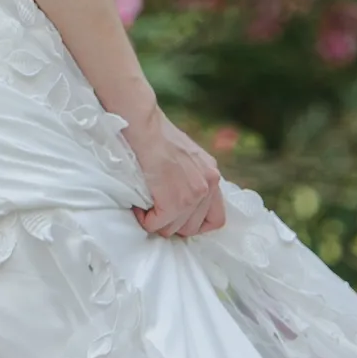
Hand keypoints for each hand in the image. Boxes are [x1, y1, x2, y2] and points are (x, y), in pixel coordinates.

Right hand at [124, 106, 225, 238]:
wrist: (145, 127)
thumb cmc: (158, 136)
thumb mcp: (188, 156)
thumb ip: (193, 177)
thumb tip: (184, 200)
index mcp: (212, 174)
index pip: (216, 219)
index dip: (196, 223)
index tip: (179, 218)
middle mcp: (208, 186)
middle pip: (192, 228)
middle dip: (173, 224)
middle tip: (157, 210)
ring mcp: (193, 195)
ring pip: (173, 230)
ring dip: (157, 222)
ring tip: (146, 206)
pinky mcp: (174, 202)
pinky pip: (156, 225)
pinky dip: (145, 220)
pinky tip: (139, 207)